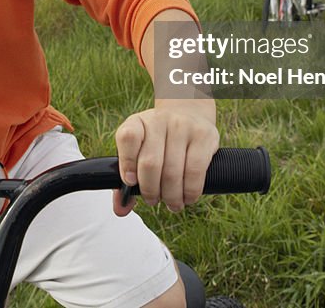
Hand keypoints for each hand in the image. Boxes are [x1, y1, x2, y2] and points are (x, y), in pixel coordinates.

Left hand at [113, 99, 218, 215]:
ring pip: (173, 172)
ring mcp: (182, 127)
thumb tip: (120, 209)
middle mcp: (159, 121)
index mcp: (137, 122)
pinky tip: (187, 197)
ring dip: (171, 196)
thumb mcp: (138, 150)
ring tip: (172, 203)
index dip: (127, 163)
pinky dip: (190, 191)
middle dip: (150, 190)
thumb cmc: (158, 140)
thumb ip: (126, 180)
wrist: (188, 113)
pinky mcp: (203, 136)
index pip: (128, 138)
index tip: (130, 182)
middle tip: (153, 200)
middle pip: (150, 163)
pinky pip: (195, 171)